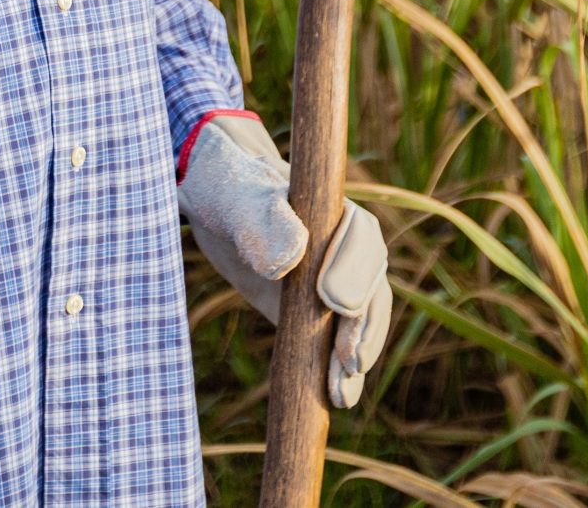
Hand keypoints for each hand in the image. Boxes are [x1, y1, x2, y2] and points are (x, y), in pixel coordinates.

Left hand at [176, 111, 394, 407]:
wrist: (218, 202)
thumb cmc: (228, 189)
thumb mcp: (236, 199)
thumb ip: (262, 218)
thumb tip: (295, 252)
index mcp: (338, 212)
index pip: (361, 243)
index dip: (353, 274)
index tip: (335, 305)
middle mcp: (347, 249)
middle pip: (370, 290)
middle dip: (363, 328)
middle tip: (348, 361)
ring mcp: (335, 284)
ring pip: (361, 322)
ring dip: (356, 358)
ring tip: (342, 393)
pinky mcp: (318, 312)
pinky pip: (338, 342)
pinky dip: (340, 370)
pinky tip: (337, 398)